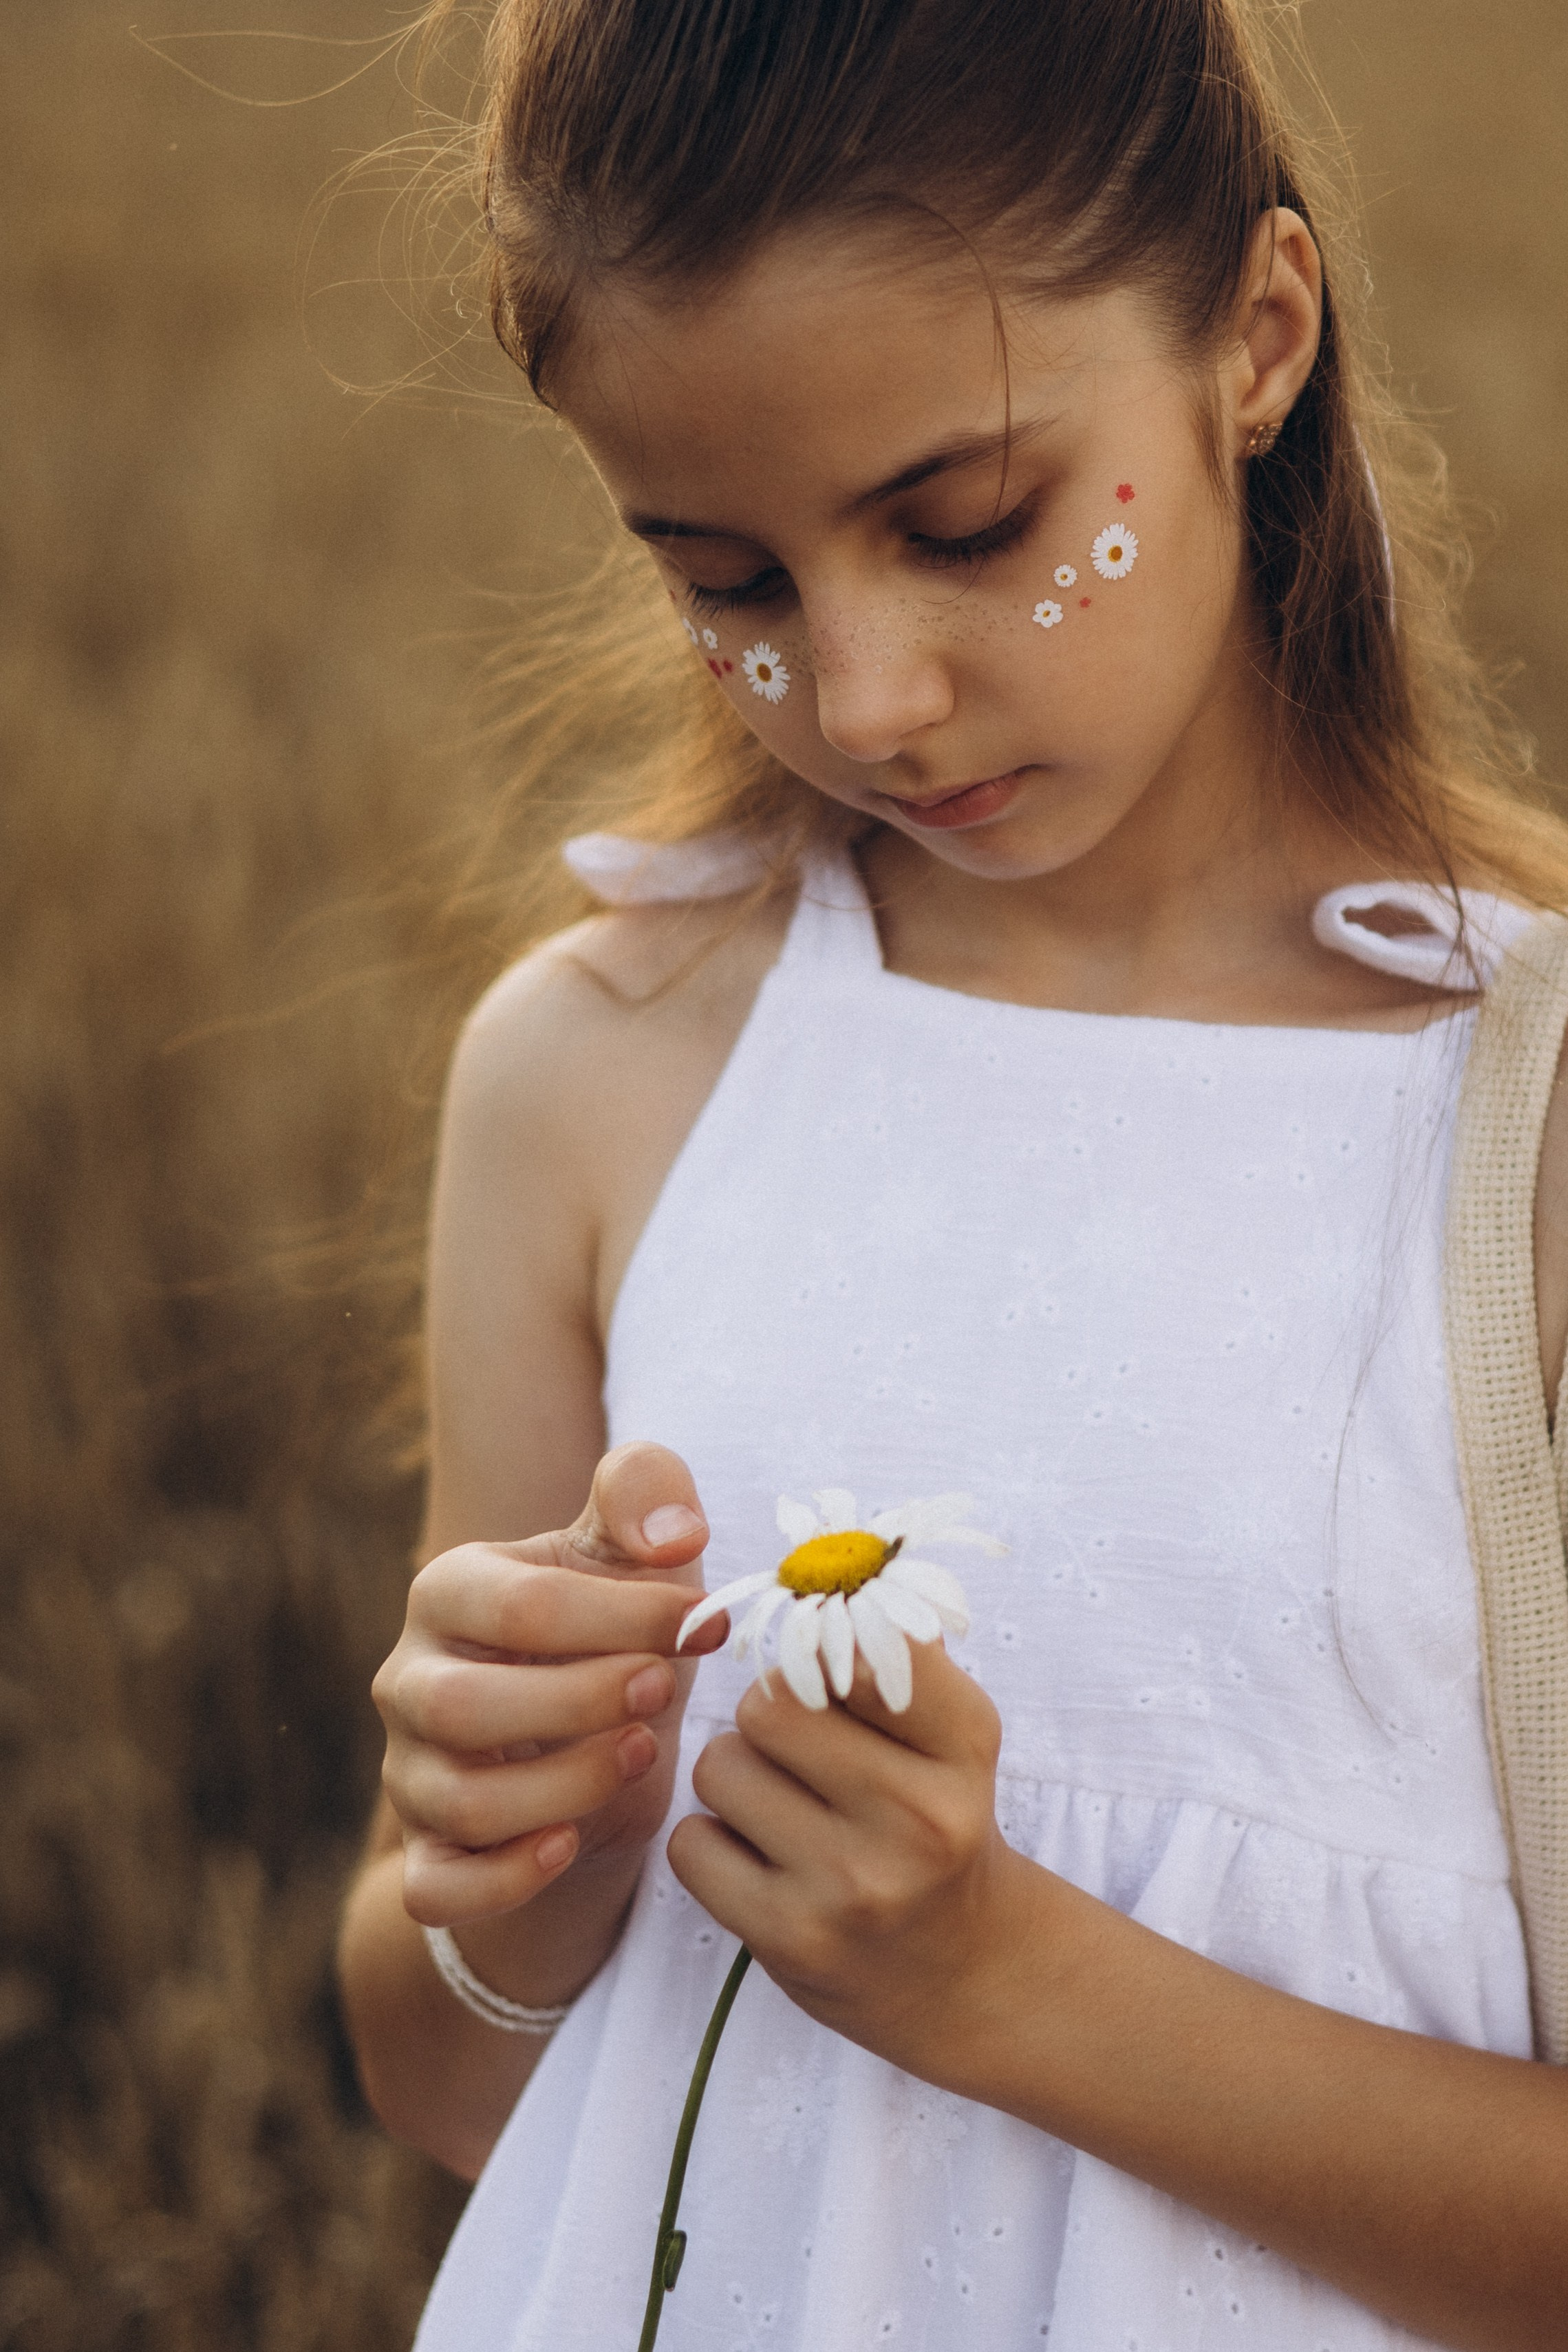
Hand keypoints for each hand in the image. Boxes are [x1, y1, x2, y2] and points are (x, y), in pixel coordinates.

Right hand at [373, 1442, 724, 1926]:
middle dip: (579, 1702)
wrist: (601, 1737)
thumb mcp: (633, 1551)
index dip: (625, 1615)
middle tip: (668, 1689)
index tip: (708, 1620)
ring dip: (565, 1786)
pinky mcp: (430, 1853)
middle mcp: (409, 1679)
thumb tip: (675, 1531)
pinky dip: (500, 1880)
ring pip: (459, 1802)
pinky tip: (570, 1845)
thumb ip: (647, 1496)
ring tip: (646, 1751)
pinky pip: (434, 1890)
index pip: (519, 1606)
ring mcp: (411, 1772)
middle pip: (462, 1706)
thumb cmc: (617, 1627)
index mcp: (449, 1590)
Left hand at [668, 1636, 1019, 2074]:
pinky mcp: (792, 1939)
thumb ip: (893, 1653)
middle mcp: (917, 1814)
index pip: (860, 1644)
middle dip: (765, 1717)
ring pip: (721, 1768)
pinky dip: (711, 1845)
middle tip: (793, 1748)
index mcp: (964, 1742)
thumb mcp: (949, 1736)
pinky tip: (759, 1861)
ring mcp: (853, 1884)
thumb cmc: (937, 1820)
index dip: (818, 1648)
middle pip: (767, 1705)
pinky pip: (692, 1845)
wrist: (963, 1971)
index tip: (821, 1670)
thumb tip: (822, 1574)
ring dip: (734, 1778)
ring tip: (781, 1807)